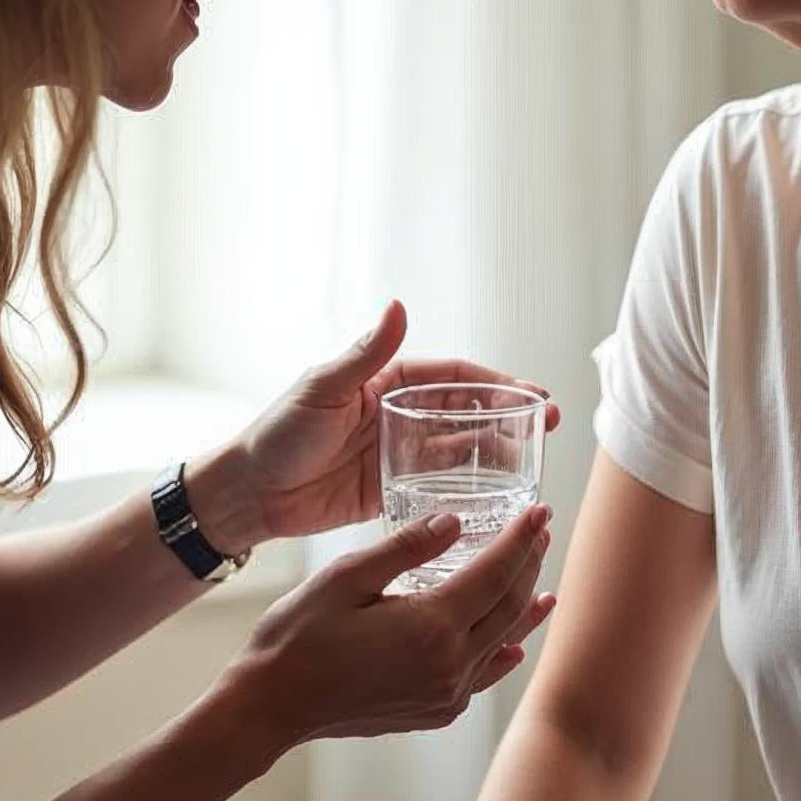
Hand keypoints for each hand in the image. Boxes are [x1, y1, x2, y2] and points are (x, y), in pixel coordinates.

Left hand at [203, 301, 562, 551]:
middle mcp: (399, 413)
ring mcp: (399, 452)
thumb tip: (398, 305)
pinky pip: (440, 486)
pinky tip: (499, 495)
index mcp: (386, 381)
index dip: (497, 382)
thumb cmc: (279, 433)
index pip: (454, 376)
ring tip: (536, 457)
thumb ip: (366, 354)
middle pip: (467, 410)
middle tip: (550, 424)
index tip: (533, 393)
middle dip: (509, 414)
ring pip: (461, 448)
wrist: (250, 494)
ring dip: (498, 449)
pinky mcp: (393, 490)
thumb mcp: (324, 388)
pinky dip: (470, 488)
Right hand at [227, 501, 555, 745]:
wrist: (270, 706)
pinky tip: (513, 645)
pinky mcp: (434, 713)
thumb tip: (455, 523)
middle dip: (528, 566)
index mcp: (430, 626)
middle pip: (508, 607)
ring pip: (503, 644)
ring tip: (546, 586)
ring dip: (525, 611)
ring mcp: (444, 695)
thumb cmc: (297, 636)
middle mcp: (448, 666)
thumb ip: (406, 548)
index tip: (539, 512)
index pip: (495, 572)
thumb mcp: (345, 576)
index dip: (521, 538)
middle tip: (539, 534)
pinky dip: (503, 653)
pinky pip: (482, 677)